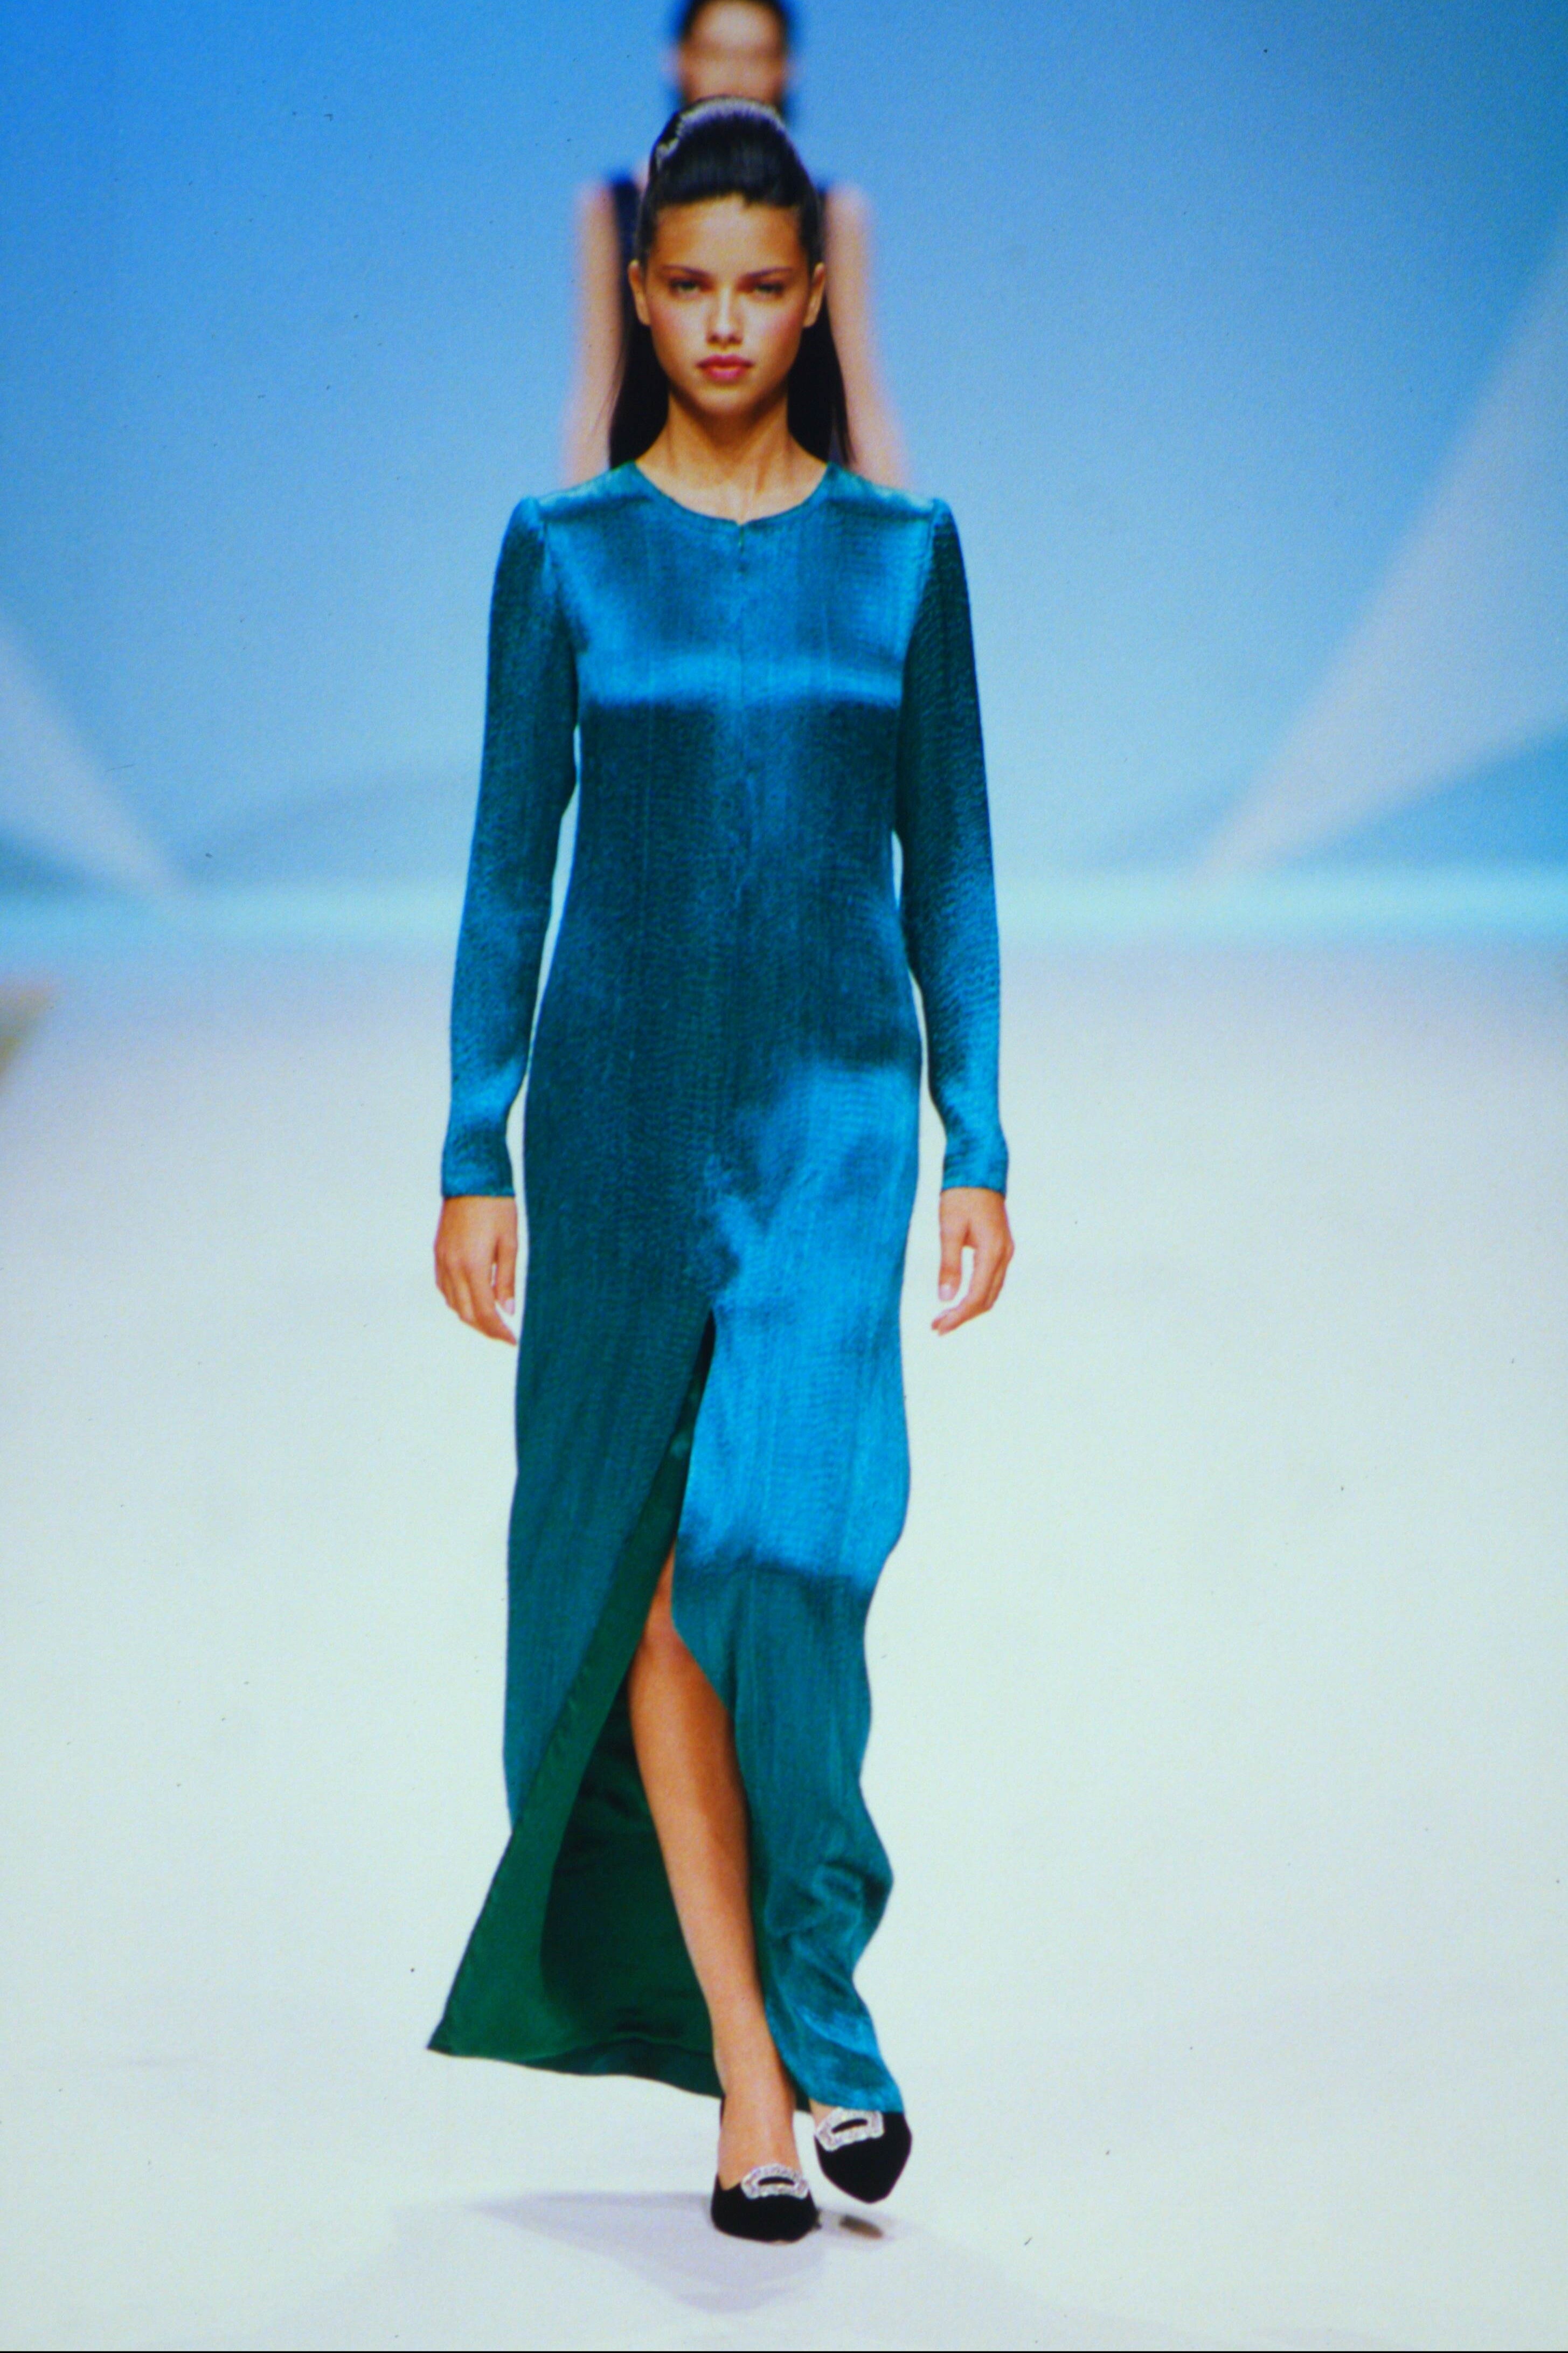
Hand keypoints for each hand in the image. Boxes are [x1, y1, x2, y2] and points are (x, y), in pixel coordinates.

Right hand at [434, 1195, 518, 1343]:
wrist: (472, 1179)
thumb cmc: (496, 1207)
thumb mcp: (510, 1243)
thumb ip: (507, 1280)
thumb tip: (508, 1310)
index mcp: (473, 1266)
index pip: (484, 1312)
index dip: (498, 1331)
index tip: (512, 1340)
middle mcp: (453, 1267)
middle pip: (466, 1313)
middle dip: (485, 1328)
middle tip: (504, 1333)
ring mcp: (442, 1260)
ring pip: (453, 1303)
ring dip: (471, 1316)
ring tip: (491, 1319)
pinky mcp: (438, 1253)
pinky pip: (444, 1287)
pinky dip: (457, 1300)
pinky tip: (472, 1299)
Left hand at [933, 1186, 1012, 1333]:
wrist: (979, 1169)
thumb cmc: (962, 1194)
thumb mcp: (949, 1228)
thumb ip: (949, 1264)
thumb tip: (945, 1298)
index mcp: (993, 1251)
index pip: (977, 1296)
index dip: (959, 1316)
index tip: (939, 1327)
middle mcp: (1004, 1255)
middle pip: (987, 1299)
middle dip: (963, 1317)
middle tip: (937, 1326)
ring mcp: (1005, 1251)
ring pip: (991, 1292)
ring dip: (969, 1308)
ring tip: (944, 1316)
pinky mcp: (1000, 1247)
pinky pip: (991, 1280)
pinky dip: (976, 1294)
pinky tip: (959, 1298)